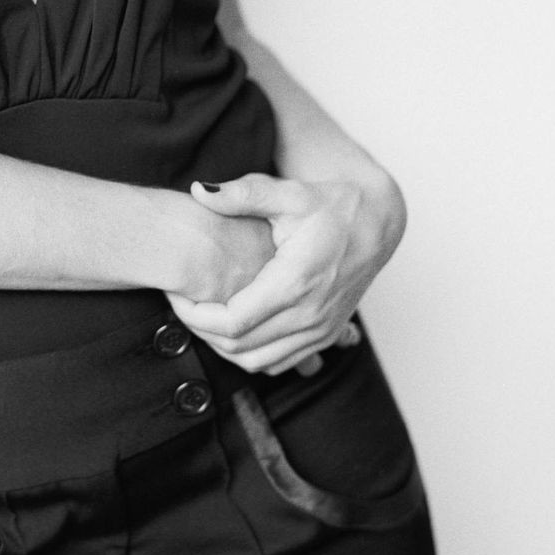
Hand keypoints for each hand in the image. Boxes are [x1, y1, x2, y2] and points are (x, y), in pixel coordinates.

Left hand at [167, 171, 404, 375]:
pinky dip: (251, 355)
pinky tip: (235, 329)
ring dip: (224, 348)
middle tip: (182, 305)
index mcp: (295, 281)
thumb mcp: (288, 192)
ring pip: (258, 363)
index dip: (194, 315)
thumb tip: (199, 191)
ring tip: (203, 317)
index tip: (176, 296)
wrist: (378, 223)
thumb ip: (242, 193)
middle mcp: (309, 314)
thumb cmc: (332, 206)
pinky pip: (280, 363)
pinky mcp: (327, 336)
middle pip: (239, 347)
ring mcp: (321, 330)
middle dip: (202, 331)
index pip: (231, 321)